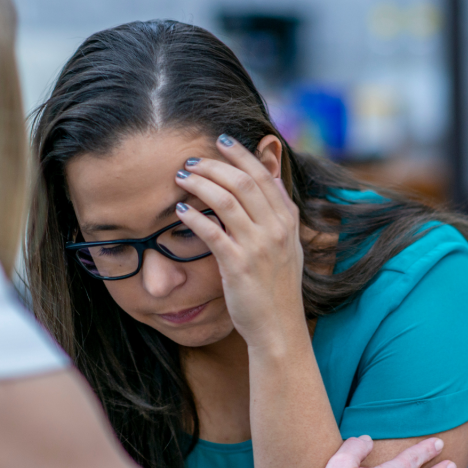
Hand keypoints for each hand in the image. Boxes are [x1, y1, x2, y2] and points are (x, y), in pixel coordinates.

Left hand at [174, 134, 303, 346]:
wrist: (278, 327)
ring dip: (200, 183)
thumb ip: (278, 212)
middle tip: (191, 161)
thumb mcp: (287, 245)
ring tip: (181, 178)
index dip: (241, 153)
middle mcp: (276, 229)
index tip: (220, 140)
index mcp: (288, 220)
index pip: (263, 174)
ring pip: (226, 199)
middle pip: (243, 181)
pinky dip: (194, 216)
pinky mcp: (239, 265)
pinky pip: (212, 231)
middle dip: (214, 165)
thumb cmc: (277, 287)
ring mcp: (259, 246)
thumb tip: (268, 178)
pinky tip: (179, 210)